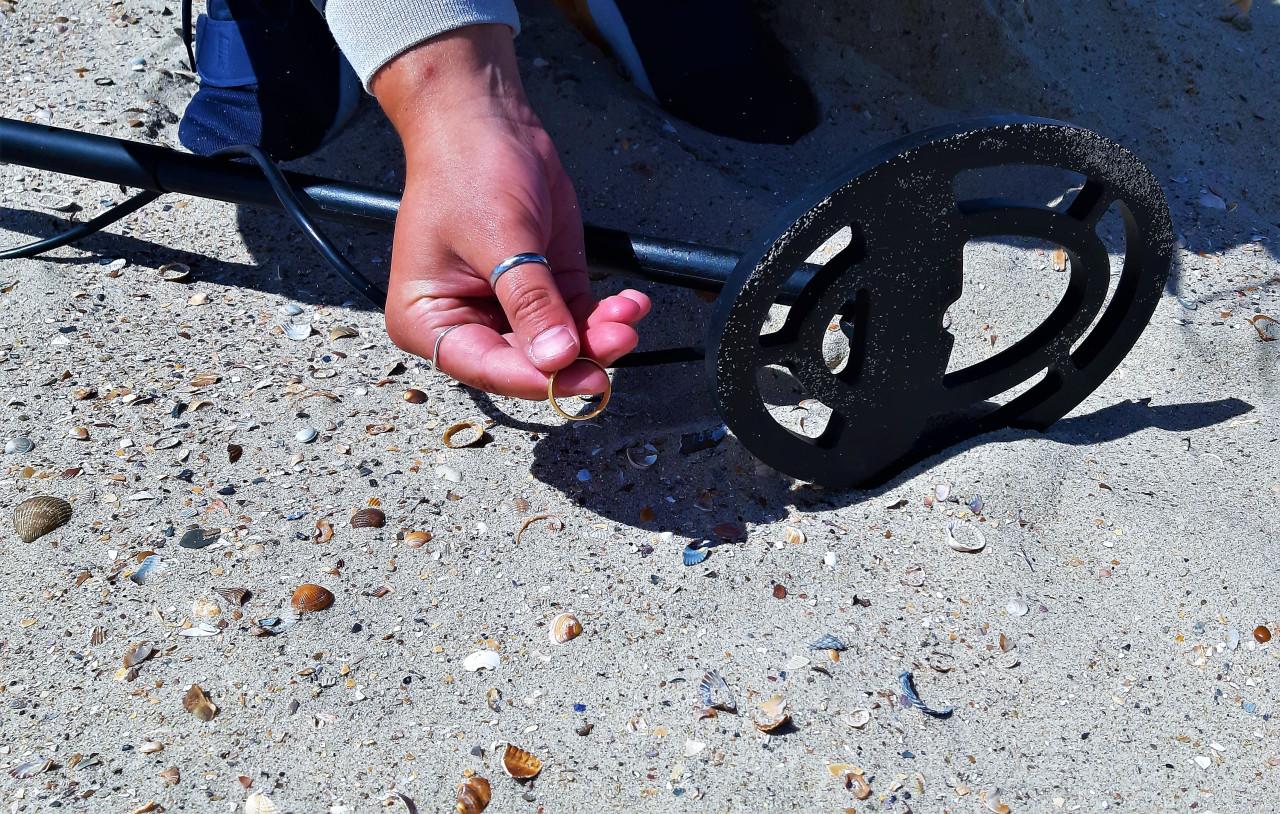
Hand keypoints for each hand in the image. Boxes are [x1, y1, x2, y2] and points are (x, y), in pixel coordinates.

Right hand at [371, 24, 649, 398]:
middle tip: (619, 341)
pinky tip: (631, 304)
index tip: (578, 374)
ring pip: (562, 344)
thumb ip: (529, 300)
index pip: (486, 367)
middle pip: (529, 362)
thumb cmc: (466, 169)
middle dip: (578, 354)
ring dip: (600, 335)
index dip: (534, 377)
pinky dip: (607, 315)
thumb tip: (557, 357)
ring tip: (628, 315)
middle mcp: (468, 323)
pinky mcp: (548, 288)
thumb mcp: (500, 237)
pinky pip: (580, 317)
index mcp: (428, 320)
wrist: (485, 118)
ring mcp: (511, 308)